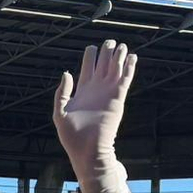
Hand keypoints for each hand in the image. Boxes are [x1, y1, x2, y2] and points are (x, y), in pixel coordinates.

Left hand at [51, 41, 137, 171]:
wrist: (87, 151)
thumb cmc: (72, 137)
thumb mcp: (60, 113)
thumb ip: (62, 93)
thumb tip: (67, 73)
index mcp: (82, 92)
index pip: (87, 68)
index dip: (90, 57)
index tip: (92, 47)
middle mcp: (97, 90)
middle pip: (103, 65)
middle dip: (106, 53)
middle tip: (109, 41)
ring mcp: (108, 93)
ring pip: (115, 70)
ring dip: (119, 57)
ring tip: (121, 45)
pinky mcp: (118, 99)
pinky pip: (125, 79)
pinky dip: (129, 68)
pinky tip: (132, 57)